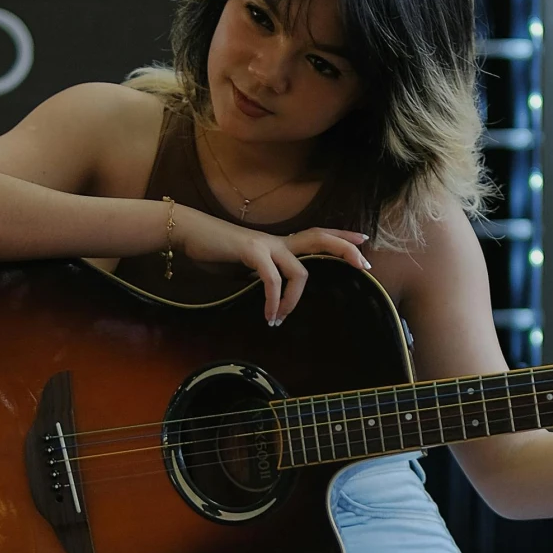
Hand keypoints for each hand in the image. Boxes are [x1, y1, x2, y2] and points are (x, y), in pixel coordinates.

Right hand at [168, 205, 371, 324]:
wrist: (189, 234)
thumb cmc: (215, 250)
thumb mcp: (246, 266)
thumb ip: (264, 274)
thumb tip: (274, 293)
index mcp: (279, 244)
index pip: (317, 235)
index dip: (341, 237)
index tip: (364, 241)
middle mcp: (278, 241)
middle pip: (320, 238)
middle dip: (344, 249)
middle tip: (363, 264)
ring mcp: (266, 245)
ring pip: (299, 271)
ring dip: (294, 300)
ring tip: (281, 319)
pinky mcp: (251, 252)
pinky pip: (272, 279)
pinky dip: (273, 300)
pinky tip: (269, 316)